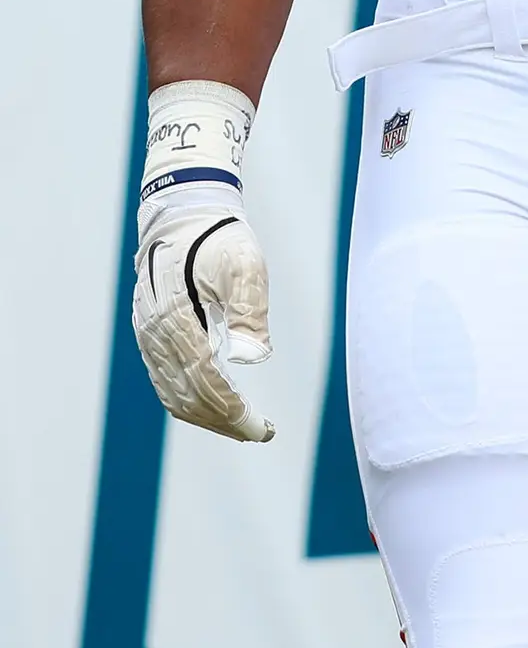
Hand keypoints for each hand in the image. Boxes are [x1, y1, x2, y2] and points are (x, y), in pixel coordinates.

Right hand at [133, 183, 274, 441]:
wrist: (186, 215)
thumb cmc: (219, 238)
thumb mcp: (244, 263)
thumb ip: (248, 308)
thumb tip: (251, 359)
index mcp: (175, 316)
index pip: (203, 378)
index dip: (230, 409)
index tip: (260, 426)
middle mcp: (155, 332)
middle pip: (186, 395)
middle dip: (223, 421)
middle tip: (260, 432)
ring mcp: (148, 337)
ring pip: (173, 394)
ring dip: (207, 417)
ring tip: (243, 426)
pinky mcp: (150, 336)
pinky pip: (165, 381)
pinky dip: (190, 402)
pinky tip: (217, 407)